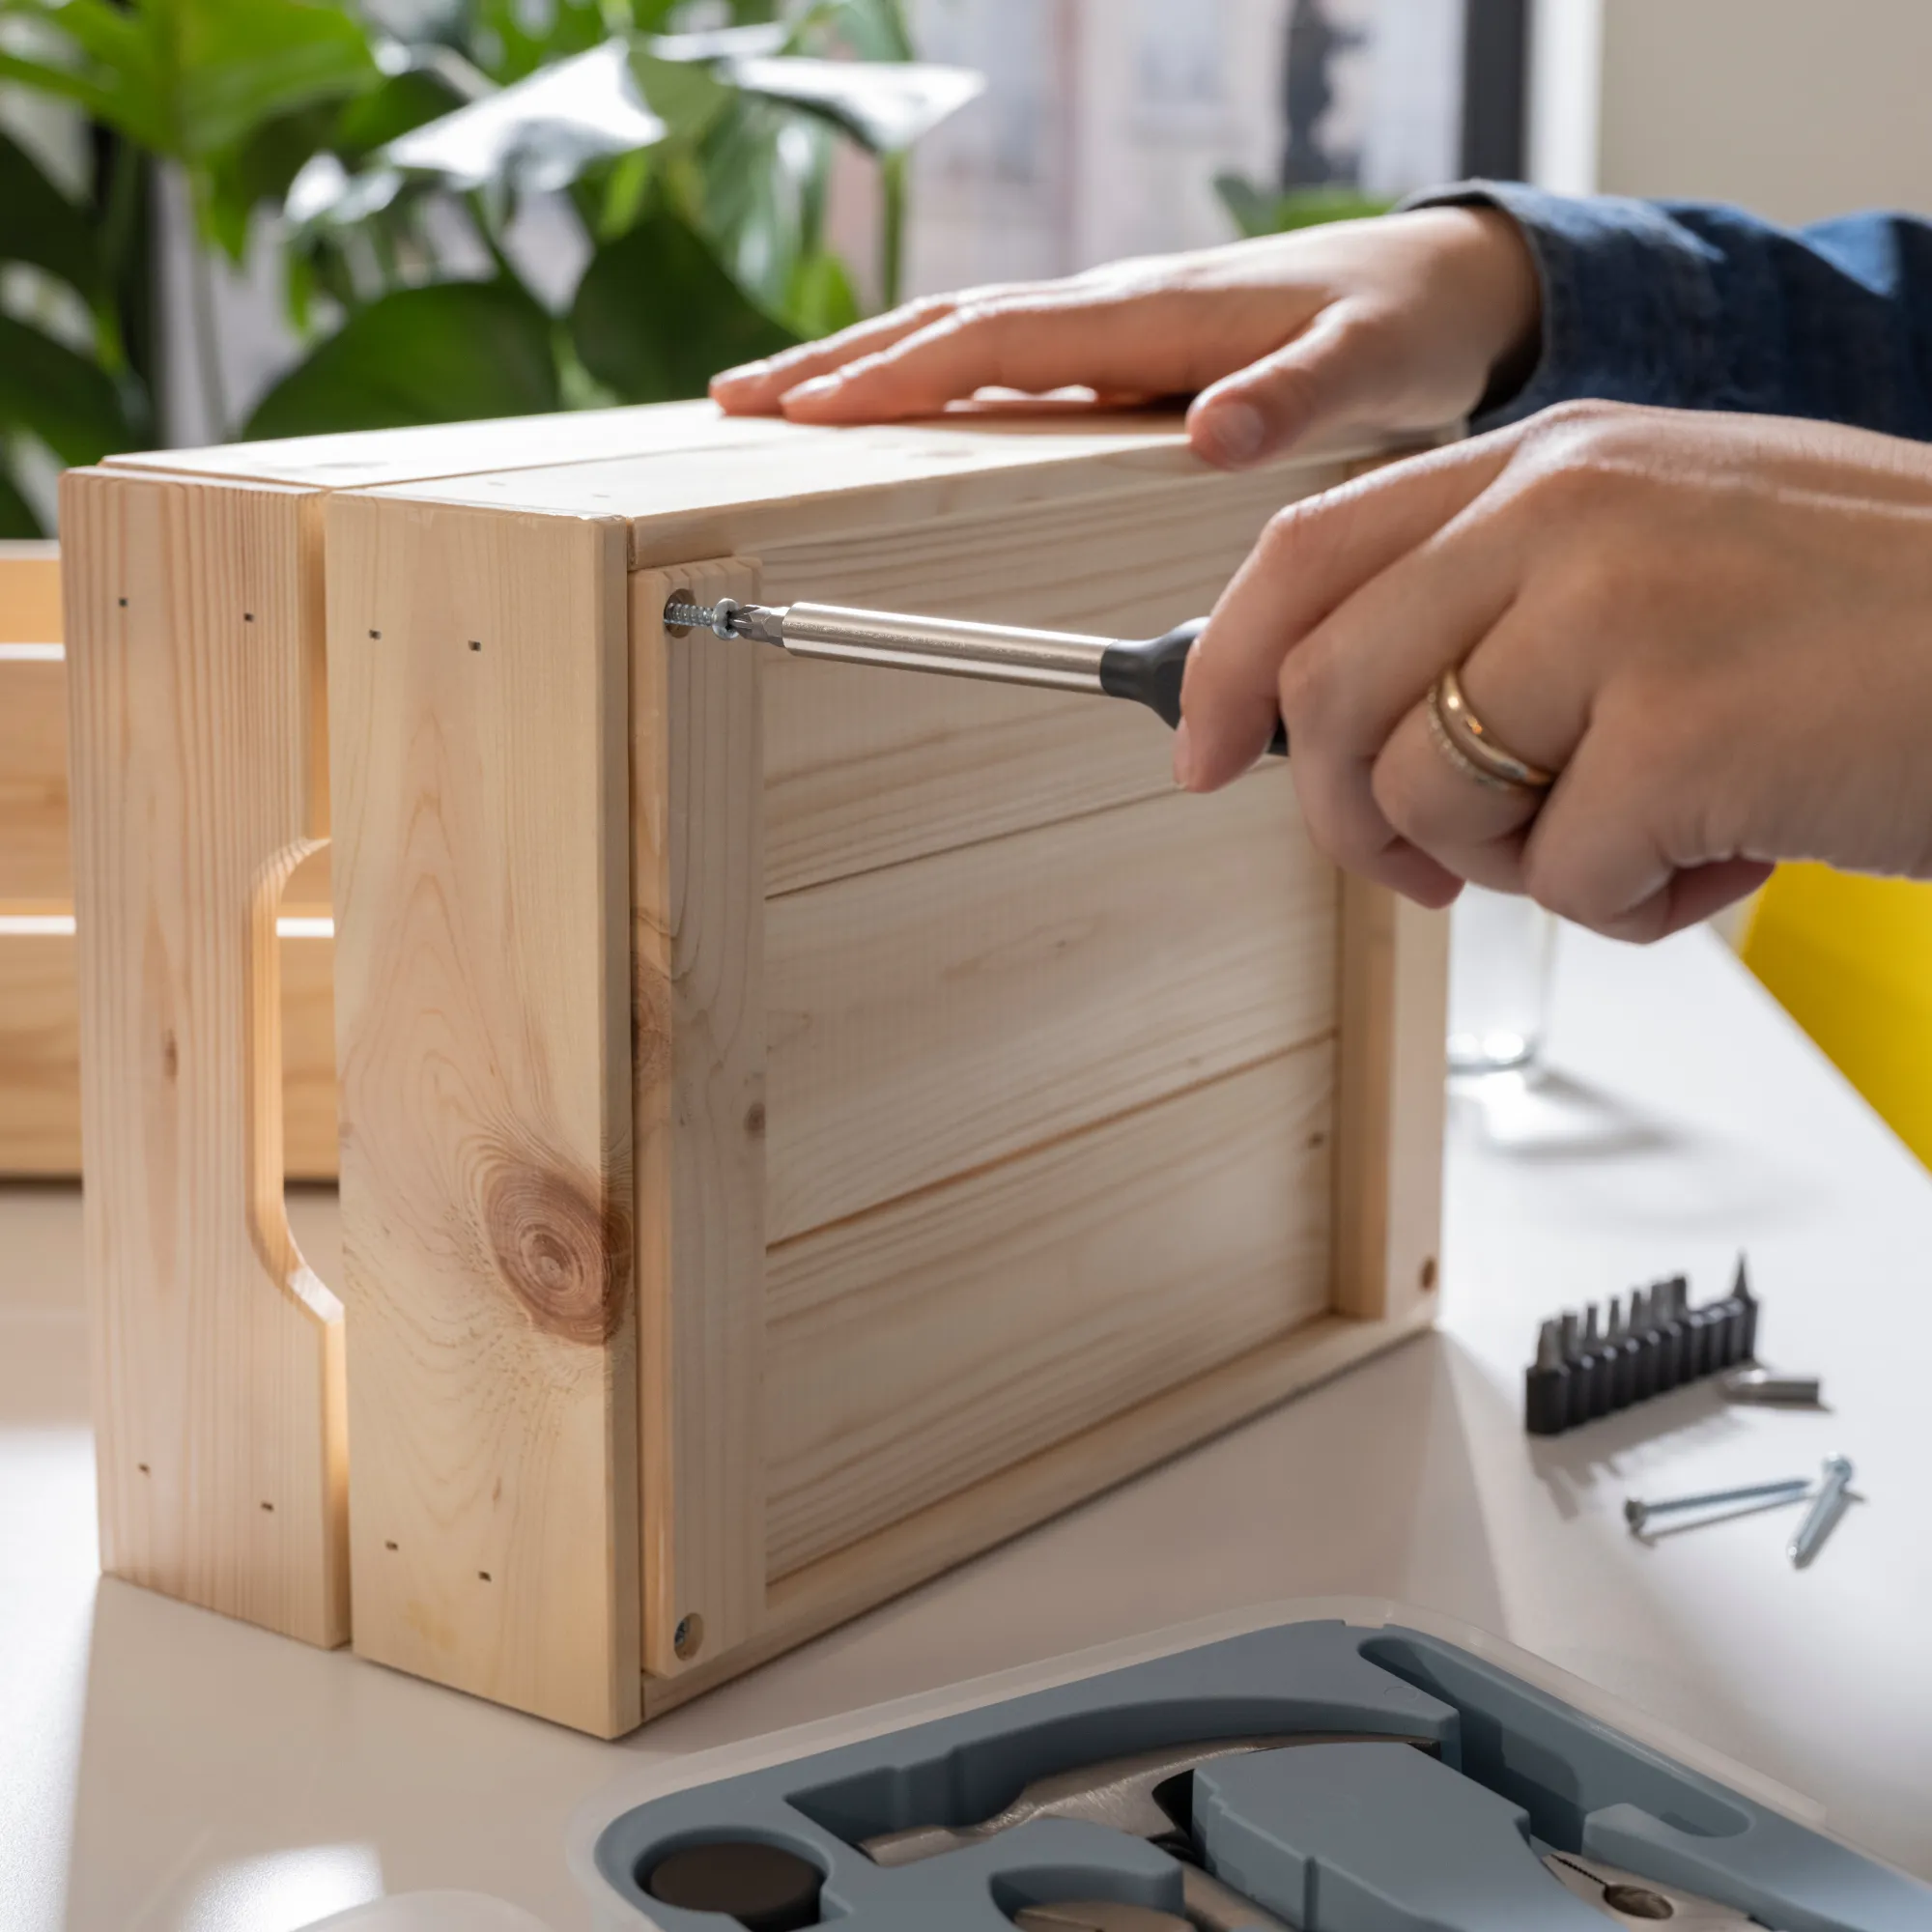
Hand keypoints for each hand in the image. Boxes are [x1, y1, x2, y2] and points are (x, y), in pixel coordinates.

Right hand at [711, 208, 1539, 467]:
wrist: (1440, 285)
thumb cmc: (1401, 326)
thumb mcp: (1371, 368)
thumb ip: (1295, 398)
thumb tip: (1212, 432)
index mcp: (1155, 314)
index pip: (1000, 341)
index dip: (905, 376)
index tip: (819, 412)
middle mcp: (1116, 306)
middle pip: (948, 326)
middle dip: (840, 363)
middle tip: (738, 403)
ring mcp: (1110, 322)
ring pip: (960, 333)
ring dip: (863, 362)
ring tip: (772, 398)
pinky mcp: (1118, 343)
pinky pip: (996, 353)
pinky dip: (923, 371)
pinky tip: (889, 399)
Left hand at [1176, 400, 1931, 940]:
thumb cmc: (1864, 627)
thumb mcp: (1661, 557)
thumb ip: (1496, 605)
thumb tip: (1331, 722)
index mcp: (1548, 461)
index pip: (1303, 554)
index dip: (1226, 671)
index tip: (1198, 759)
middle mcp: (1567, 509)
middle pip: (1330, 692)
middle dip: (1346, 816)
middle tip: (1421, 870)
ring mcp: (1622, 610)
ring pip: (1427, 794)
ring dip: (1509, 863)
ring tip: (1634, 833)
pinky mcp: (1683, 727)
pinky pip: (1559, 878)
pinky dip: (1630, 904)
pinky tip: (1724, 854)